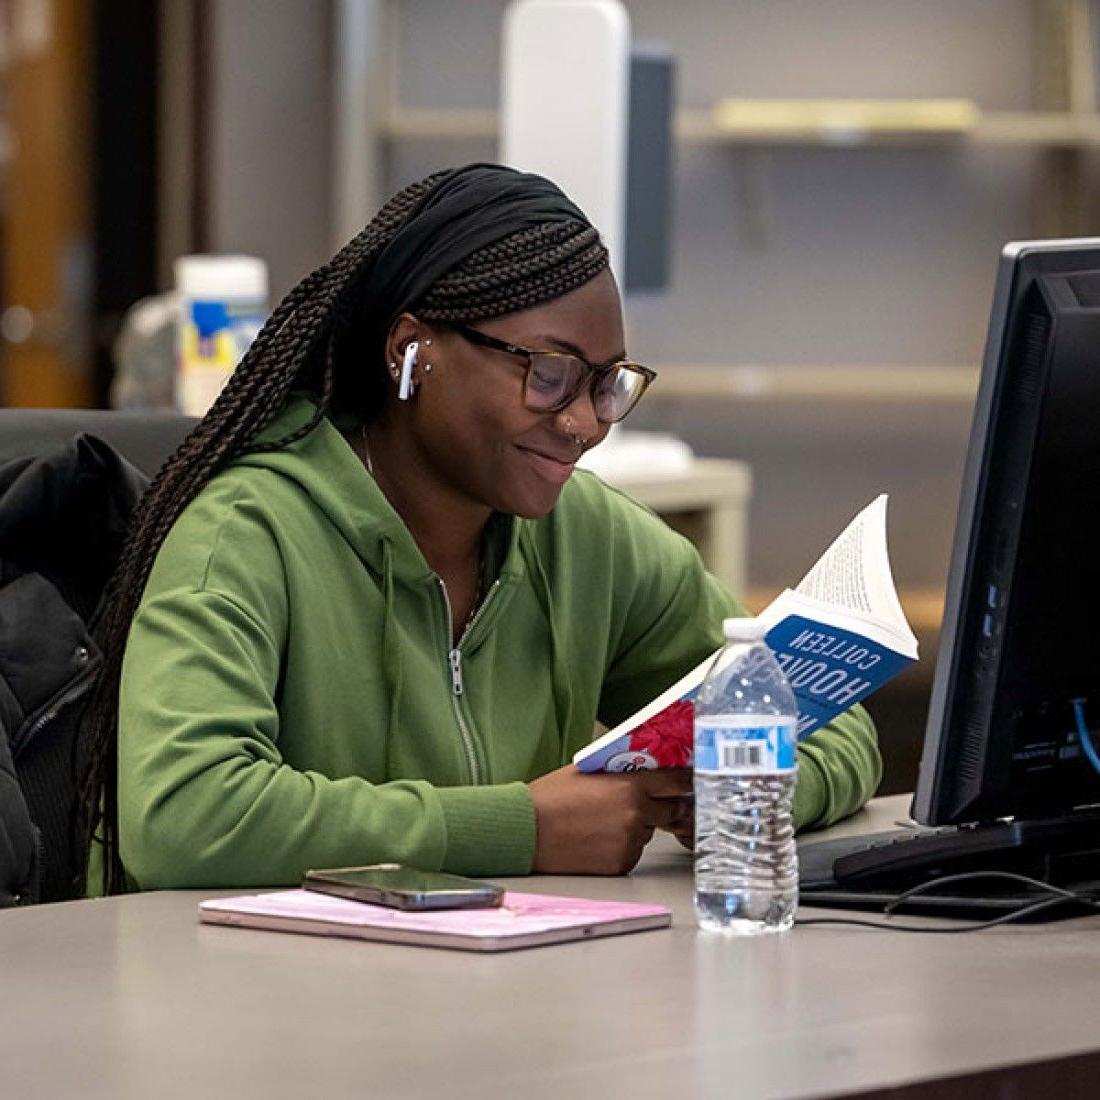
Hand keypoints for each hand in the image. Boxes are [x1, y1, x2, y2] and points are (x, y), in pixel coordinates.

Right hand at [528, 765, 692, 873]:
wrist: (526, 831)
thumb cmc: (550, 799)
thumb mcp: (586, 772)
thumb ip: (619, 773)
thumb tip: (639, 771)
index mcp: (630, 786)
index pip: (675, 781)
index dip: (685, 781)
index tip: (689, 781)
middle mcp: (636, 814)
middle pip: (670, 810)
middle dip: (662, 807)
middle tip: (643, 804)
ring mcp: (630, 841)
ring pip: (648, 832)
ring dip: (636, 827)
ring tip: (602, 823)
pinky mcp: (621, 863)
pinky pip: (632, 852)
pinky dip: (621, 847)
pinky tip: (596, 840)